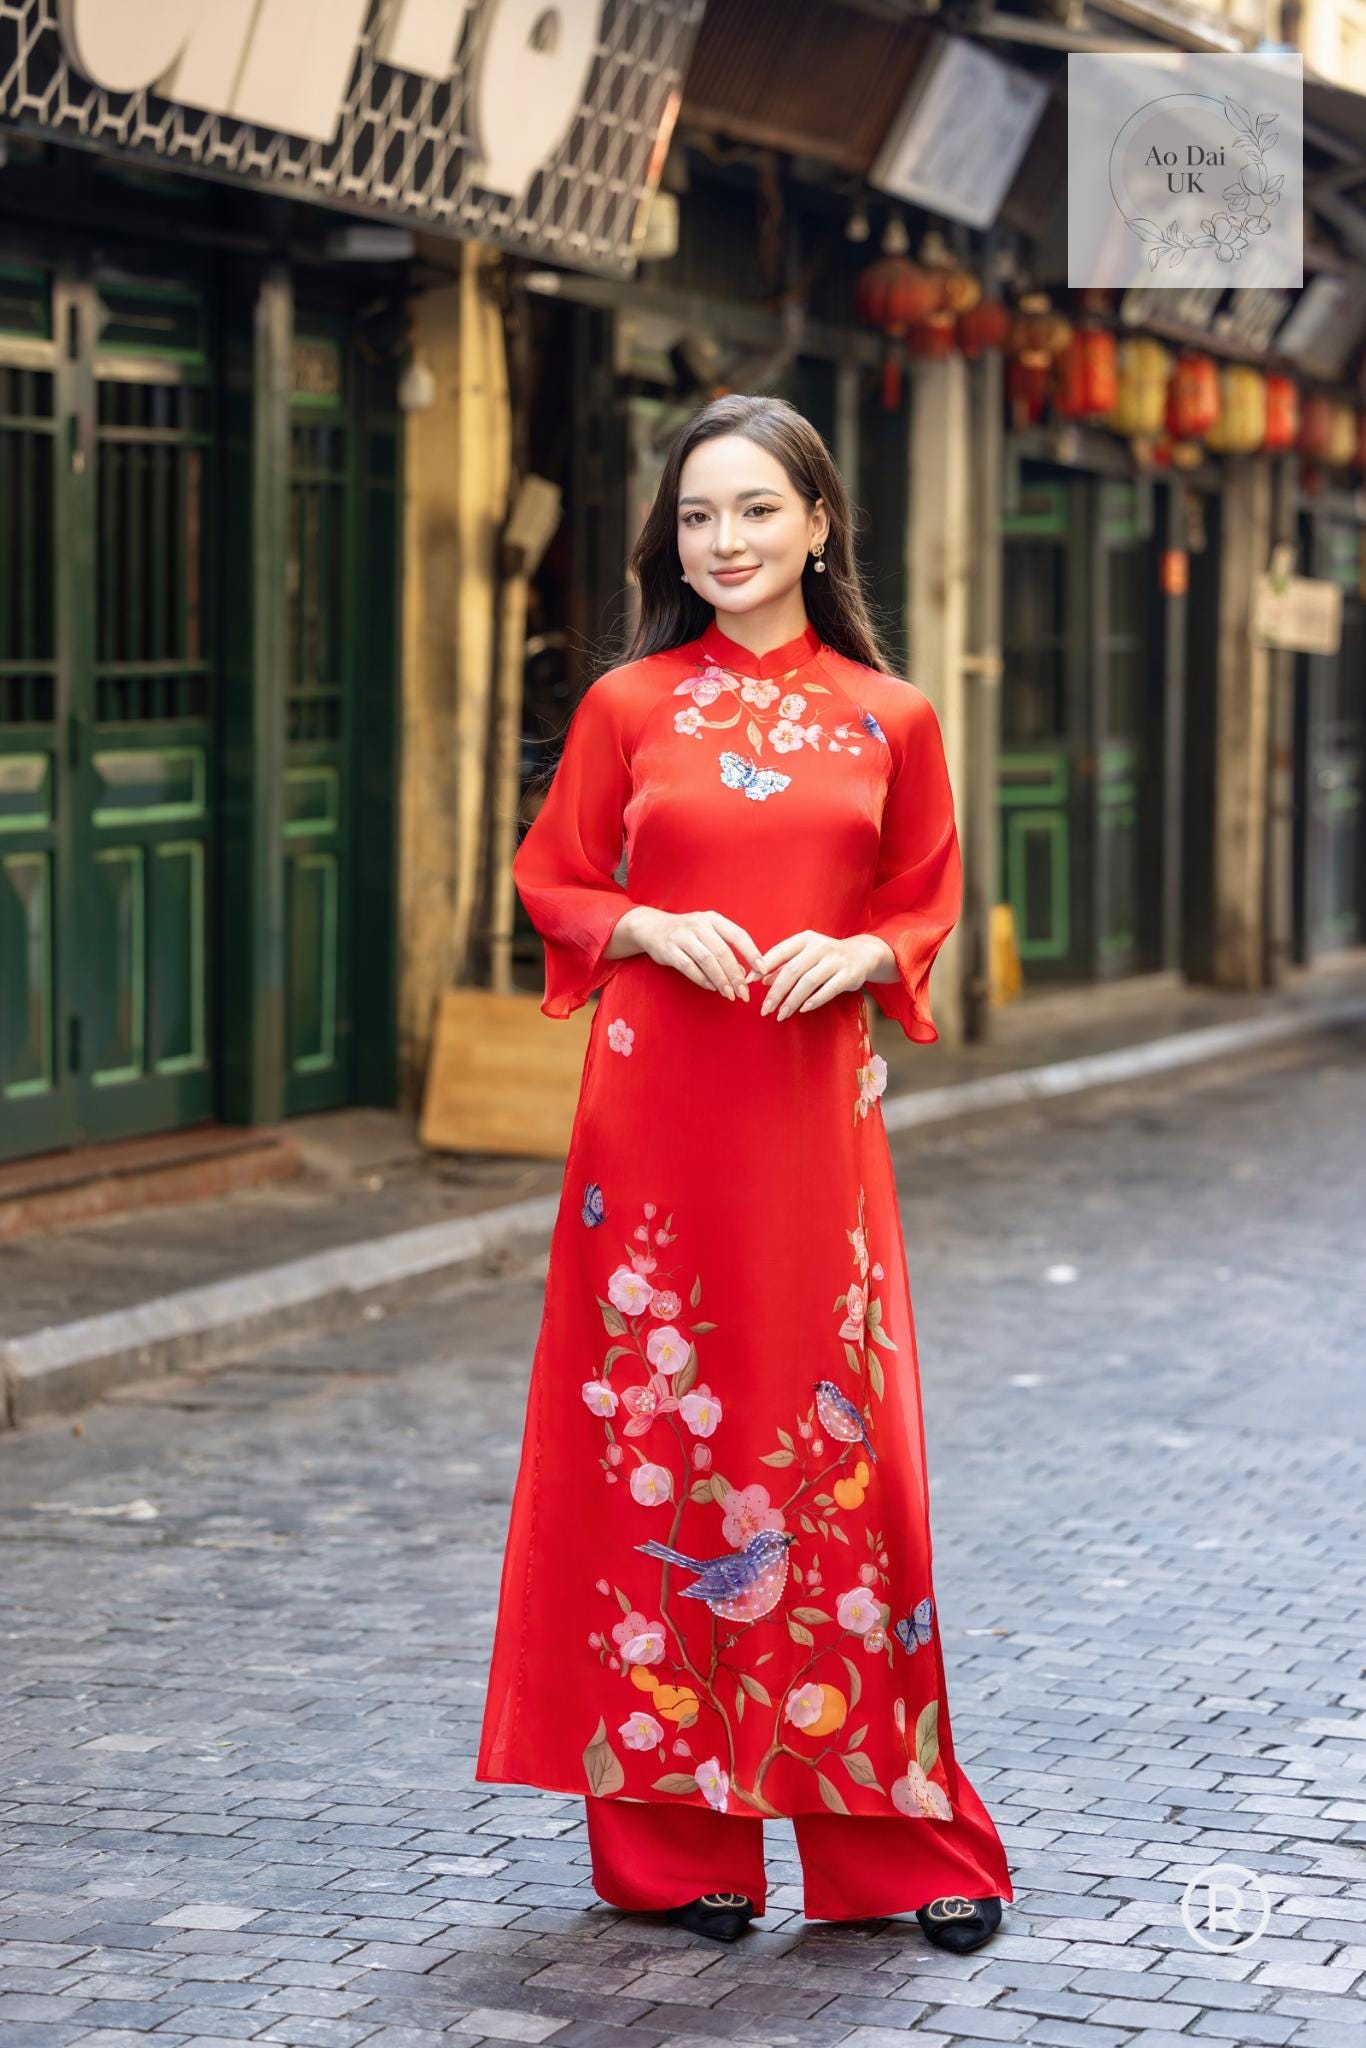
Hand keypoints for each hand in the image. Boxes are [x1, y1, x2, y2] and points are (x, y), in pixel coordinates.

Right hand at [615, 905, 764, 1001]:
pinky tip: (712, 988)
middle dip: (735, 975)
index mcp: (713, 919)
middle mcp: (698, 924)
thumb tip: (744, 974)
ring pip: (707, 960)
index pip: (738, 935)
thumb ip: (725, 950)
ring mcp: (682, 936)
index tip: (762, 970)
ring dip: (720, 980)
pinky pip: (688, 967)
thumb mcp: (708, 933)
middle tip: (744, 993)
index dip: (752, 953)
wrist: (652, 927)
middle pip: (722, 952)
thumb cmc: (687, 934)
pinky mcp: (669, 949)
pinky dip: (702, 979)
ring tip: (730, 995)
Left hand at [752, 930, 893, 1019]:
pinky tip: (802, 1010)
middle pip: (792, 970)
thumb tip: (762, 980)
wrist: (861, 955)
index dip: (762, 967)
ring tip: (781, 1015)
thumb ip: (783, 966)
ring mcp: (835, 960)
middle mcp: (820, 947)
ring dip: (792, 1000)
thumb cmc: (825, 957)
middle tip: (765, 1009)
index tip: (748, 982)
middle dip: (776, 992)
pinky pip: (829, 989)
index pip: (779, 951)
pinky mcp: (848, 974)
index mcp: (805, 939)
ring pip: (808, 982)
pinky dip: (814, 1000)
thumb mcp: (804, 956)